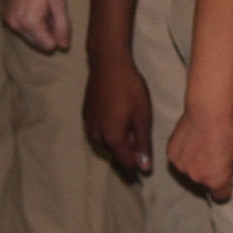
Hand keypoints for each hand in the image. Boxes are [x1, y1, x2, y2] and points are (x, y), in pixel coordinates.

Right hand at [1, 0, 70, 52]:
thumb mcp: (59, 2)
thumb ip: (62, 26)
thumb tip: (63, 46)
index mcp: (29, 23)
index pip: (47, 46)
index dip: (58, 35)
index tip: (60, 18)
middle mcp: (14, 24)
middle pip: (36, 42)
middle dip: (47, 31)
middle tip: (52, 9)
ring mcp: (6, 18)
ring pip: (28, 34)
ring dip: (38, 25)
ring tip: (43, 4)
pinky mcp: (4, 11)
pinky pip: (20, 24)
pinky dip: (29, 19)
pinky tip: (34, 2)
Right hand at [83, 51, 153, 176]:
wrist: (108, 64)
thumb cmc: (130, 88)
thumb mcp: (143, 116)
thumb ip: (143, 144)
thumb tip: (144, 168)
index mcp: (112, 138)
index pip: (127, 163)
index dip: (139, 162)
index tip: (147, 150)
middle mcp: (96, 136)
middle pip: (117, 152)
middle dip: (129, 145)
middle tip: (139, 123)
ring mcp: (88, 126)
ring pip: (108, 142)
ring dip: (119, 136)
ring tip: (129, 114)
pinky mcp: (85, 116)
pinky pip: (100, 130)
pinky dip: (110, 126)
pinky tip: (117, 110)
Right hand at [165, 107, 232, 201]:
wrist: (208, 112)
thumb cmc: (228, 131)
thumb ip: (232, 166)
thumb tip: (226, 167)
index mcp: (216, 181)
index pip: (221, 196)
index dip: (225, 188)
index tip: (225, 180)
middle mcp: (197, 178)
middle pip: (204, 182)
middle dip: (209, 172)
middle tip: (214, 154)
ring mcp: (182, 167)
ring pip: (189, 170)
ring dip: (194, 163)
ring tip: (202, 144)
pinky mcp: (171, 154)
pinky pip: (179, 158)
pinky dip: (184, 152)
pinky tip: (191, 139)